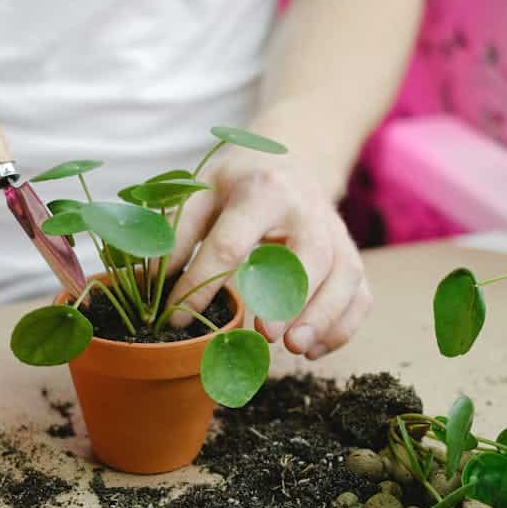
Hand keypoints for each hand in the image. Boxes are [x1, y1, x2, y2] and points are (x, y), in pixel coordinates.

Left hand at [165, 146, 372, 359]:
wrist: (295, 158)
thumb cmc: (239, 183)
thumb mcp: (201, 191)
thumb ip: (175, 234)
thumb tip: (145, 282)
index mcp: (262, 190)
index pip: (232, 243)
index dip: (201, 283)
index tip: (176, 318)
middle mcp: (308, 211)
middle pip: (309, 255)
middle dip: (291, 297)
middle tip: (267, 335)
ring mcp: (337, 235)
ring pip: (344, 277)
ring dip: (323, 316)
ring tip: (295, 349)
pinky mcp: (353, 257)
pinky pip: (360, 295)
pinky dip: (343, 326)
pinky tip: (314, 350)